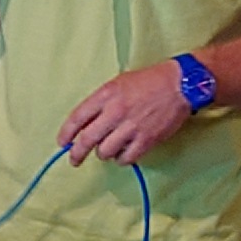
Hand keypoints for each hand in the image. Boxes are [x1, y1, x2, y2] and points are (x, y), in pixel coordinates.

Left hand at [60, 62, 197, 164]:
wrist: (178, 85)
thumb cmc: (148, 82)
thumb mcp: (117, 83)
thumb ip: (100, 103)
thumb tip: (85, 124)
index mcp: (105, 95)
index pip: (77, 118)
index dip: (66, 133)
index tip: (62, 142)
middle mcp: (115, 112)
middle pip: (87, 140)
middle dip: (77, 153)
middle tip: (75, 159)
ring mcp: (130, 127)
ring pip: (105, 152)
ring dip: (104, 154)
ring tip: (109, 149)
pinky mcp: (146, 140)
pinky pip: (126, 159)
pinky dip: (122, 159)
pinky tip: (124, 153)